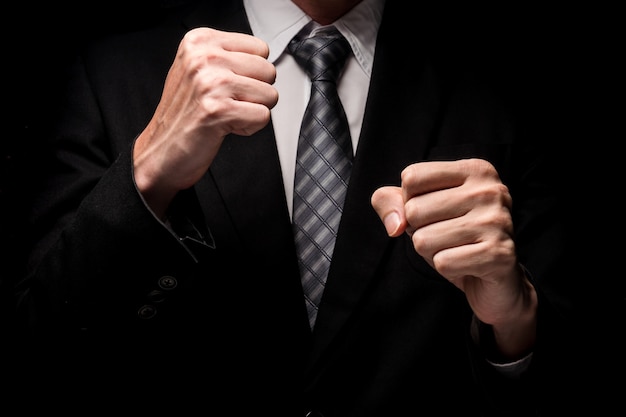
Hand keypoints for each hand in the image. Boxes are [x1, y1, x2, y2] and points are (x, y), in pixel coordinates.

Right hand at [133, 28, 278, 215]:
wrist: (160, 151)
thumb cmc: (183, 115)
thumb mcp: (196, 70)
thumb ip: (227, 56)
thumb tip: (263, 58)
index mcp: (200, 41)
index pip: (260, 49)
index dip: (252, 73)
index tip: (229, 86)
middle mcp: (204, 57)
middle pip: (268, 70)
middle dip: (256, 93)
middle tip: (228, 103)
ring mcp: (210, 83)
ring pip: (269, 94)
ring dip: (252, 111)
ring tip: (225, 114)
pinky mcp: (218, 110)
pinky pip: (263, 116)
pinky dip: (249, 128)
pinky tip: (225, 127)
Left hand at [371, 158, 536, 358]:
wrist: (497, 280)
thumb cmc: (453, 236)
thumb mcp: (418, 211)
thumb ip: (390, 202)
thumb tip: (395, 224)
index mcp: (475, 170)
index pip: (412, 177)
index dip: (409, 201)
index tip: (434, 211)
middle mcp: (490, 190)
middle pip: (414, 210)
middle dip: (419, 230)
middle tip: (446, 235)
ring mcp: (498, 221)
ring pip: (423, 239)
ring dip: (432, 251)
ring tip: (456, 249)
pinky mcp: (498, 254)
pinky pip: (442, 262)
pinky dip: (447, 268)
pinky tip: (467, 264)